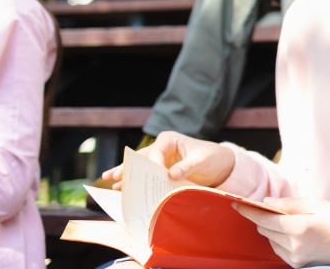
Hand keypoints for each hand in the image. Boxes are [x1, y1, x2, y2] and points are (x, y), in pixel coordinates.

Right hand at [99, 131, 234, 188]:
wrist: (219, 164)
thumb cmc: (211, 158)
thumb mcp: (202, 161)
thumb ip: (187, 166)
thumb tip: (171, 175)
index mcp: (169, 140)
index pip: (155, 151)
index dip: (152, 164)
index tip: (152, 176)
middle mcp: (160, 148)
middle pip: (141, 158)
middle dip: (128, 167)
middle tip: (115, 176)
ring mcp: (158, 160)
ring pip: (138, 167)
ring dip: (126, 175)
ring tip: (110, 181)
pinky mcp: (159, 171)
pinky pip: (144, 176)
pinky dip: (133, 182)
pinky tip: (120, 189)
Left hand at [235, 197, 329, 268]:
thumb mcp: (317, 204)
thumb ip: (289, 204)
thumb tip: (266, 203)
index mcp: (299, 227)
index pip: (265, 218)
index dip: (249, 210)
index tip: (237, 203)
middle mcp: (294, 245)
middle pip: (264, 229)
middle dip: (264, 218)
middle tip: (272, 208)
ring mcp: (294, 257)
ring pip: (270, 239)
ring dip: (273, 229)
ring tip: (291, 222)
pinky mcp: (296, 264)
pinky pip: (278, 249)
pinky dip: (279, 239)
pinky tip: (293, 233)